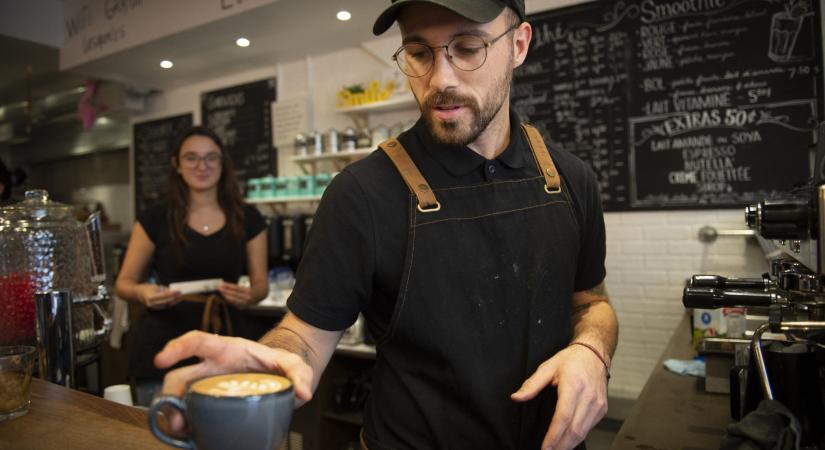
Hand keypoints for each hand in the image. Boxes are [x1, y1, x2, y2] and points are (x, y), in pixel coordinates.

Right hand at [137, 284, 181, 309]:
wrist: (139, 294)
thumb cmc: (148, 288)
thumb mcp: (156, 287)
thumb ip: (164, 290)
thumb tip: (174, 291)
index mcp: (150, 297)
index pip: (164, 295)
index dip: (172, 293)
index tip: (179, 291)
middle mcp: (151, 303)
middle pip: (166, 301)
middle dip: (175, 298)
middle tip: (182, 294)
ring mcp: (153, 307)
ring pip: (166, 304)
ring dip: (174, 301)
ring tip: (181, 297)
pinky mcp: (156, 309)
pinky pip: (165, 306)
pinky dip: (171, 303)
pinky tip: (176, 300)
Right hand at [154, 331, 314, 430]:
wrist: (282, 375)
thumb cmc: (281, 363)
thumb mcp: (294, 364)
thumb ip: (299, 374)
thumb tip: (303, 392)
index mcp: (227, 349)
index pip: (197, 341)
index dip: (177, 347)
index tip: (161, 360)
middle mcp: (211, 368)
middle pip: (180, 376)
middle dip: (170, 395)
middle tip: (176, 418)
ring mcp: (208, 387)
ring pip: (179, 398)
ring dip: (175, 415)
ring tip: (181, 432)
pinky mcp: (211, 404)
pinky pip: (191, 413)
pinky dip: (185, 425)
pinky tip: (188, 436)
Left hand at [217, 281, 253, 307]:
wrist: (259, 296)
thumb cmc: (249, 289)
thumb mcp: (245, 287)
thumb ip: (235, 287)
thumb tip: (224, 285)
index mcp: (249, 291)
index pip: (237, 288)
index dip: (228, 286)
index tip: (222, 284)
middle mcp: (247, 298)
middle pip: (234, 294)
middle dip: (225, 291)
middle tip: (219, 288)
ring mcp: (245, 304)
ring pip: (233, 300)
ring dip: (225, 296)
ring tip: (220, 291)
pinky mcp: (242, 307)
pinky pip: (233, 304)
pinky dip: (228, 300)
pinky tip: (224, 296)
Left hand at [511, 344, 607, 449]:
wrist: (595, 353)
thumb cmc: (572, 360)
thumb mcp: (548, 367)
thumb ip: (531, 384)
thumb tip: (517, 397)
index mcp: (574, 386)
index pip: (563, 418)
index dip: (553, 436)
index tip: (545, 447)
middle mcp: (588, 397)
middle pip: (574, 430)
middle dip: (560, 446)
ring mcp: (598, 404)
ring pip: (583, 432)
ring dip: (569, 445)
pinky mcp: (602, 409)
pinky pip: (589, 428)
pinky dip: (578, 437)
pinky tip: (567, 441)